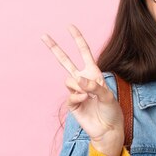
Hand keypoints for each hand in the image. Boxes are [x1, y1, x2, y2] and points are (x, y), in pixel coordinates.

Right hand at [41, 25, 123, 155]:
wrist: (108, 128)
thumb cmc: (112, 110)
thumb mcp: (107, 95)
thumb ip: (93, 86)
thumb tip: (77, 80)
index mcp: (93, 73)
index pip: (84, 53)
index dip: (78, 39)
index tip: (70, 26)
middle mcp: (83, 80)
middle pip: (65, 61)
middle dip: (55, 48)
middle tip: (44, 36)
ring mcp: (76, 91)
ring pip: (68, 80)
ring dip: (78, 86)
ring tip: (88, 95)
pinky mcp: (72, 103)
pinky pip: (70, 95)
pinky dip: (78, 97)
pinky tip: (85, 101)